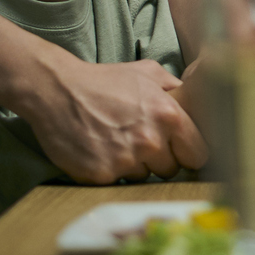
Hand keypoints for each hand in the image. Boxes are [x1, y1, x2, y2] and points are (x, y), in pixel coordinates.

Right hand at [18, 55, 208, 182]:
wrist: (56, 91)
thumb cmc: (103, 81)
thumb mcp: (147, 73)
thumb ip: (175, 88)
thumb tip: (195, 98)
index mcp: (169, 116)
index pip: (198, 155)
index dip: (188, 153)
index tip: (179, 151)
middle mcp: (151, 141)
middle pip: (170, 170)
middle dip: (159, 160)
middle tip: (139, 142)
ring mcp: (126, 160)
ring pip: (143, 177)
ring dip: (134, 165)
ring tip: (115, 142)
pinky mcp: (101, 175)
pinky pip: (117, 182)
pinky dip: (109, 171)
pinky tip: (98, 150)